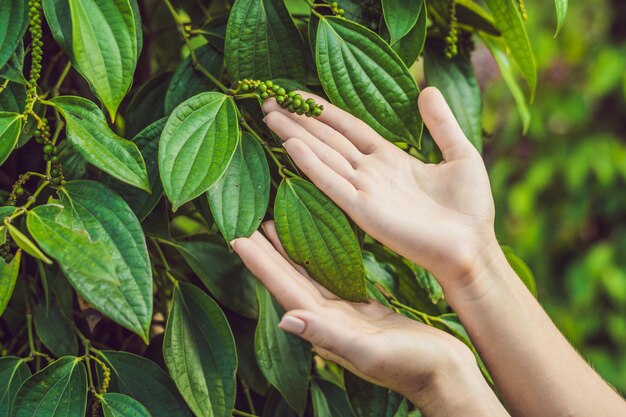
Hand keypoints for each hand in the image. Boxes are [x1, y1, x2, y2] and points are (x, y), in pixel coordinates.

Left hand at [231, 222, 505, 415]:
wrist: (446, 376)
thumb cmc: (415, 367)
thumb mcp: (371, 353)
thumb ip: (329, 335)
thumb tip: (286, 320)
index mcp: (327, 328)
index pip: (285, 291)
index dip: (261, 265)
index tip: (238, 238)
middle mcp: (329, 322)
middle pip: (291, 281)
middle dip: (268, 254)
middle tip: (248, 223)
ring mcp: (345, 317)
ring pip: (310, 278)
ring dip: (289, 255)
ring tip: (274, 227)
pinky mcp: (364, 313)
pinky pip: (334, 280)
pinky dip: (321, 262)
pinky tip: (318, 248)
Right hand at [262, 87, 496, 289]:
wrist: (474, 247)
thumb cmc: (470, 208)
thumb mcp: (460, 154)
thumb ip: (441, 123)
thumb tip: (428, 89)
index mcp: (389, 159)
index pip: (348, 128)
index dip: (324, 111)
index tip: (298, 94)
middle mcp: (370, 173)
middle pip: (328, 139)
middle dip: (299, 119)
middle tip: (269, 101)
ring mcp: (365, 191)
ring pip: (324, 157)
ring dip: (297, 135)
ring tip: (270, 115)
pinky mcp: (364, 211)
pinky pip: (332, 183)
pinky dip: (311, 164)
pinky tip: (291, 145)